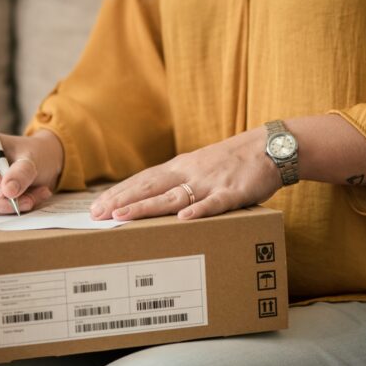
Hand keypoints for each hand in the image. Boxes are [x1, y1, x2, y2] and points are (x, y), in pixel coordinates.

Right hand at [0, 129, 63, 214]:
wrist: (43, 164)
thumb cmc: (35, 154)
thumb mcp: (33, 158)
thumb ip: (21, 172)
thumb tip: (8, 192)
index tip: (6, 188)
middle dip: (3, 200)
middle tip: (30, 199)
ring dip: (11, 207)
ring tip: (36, 196)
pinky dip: (12, 211)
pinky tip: (30, 200)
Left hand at [90, 127, 281, 220]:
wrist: (270, 147)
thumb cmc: (232, 161)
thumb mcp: (200, 166)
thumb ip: (179, 180)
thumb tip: (154, 196)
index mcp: (180, 167)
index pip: (142, 180)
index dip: (118, 193)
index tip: (96, 206)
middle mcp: (189, 173)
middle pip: (149, 187)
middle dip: (121, 200)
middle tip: (97, 214)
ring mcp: (209, 182)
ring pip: (173, 197)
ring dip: (146, 207)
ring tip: (122, 216)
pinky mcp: (232, 192)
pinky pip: (214, 203)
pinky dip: (199, 210)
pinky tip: (183, 219)